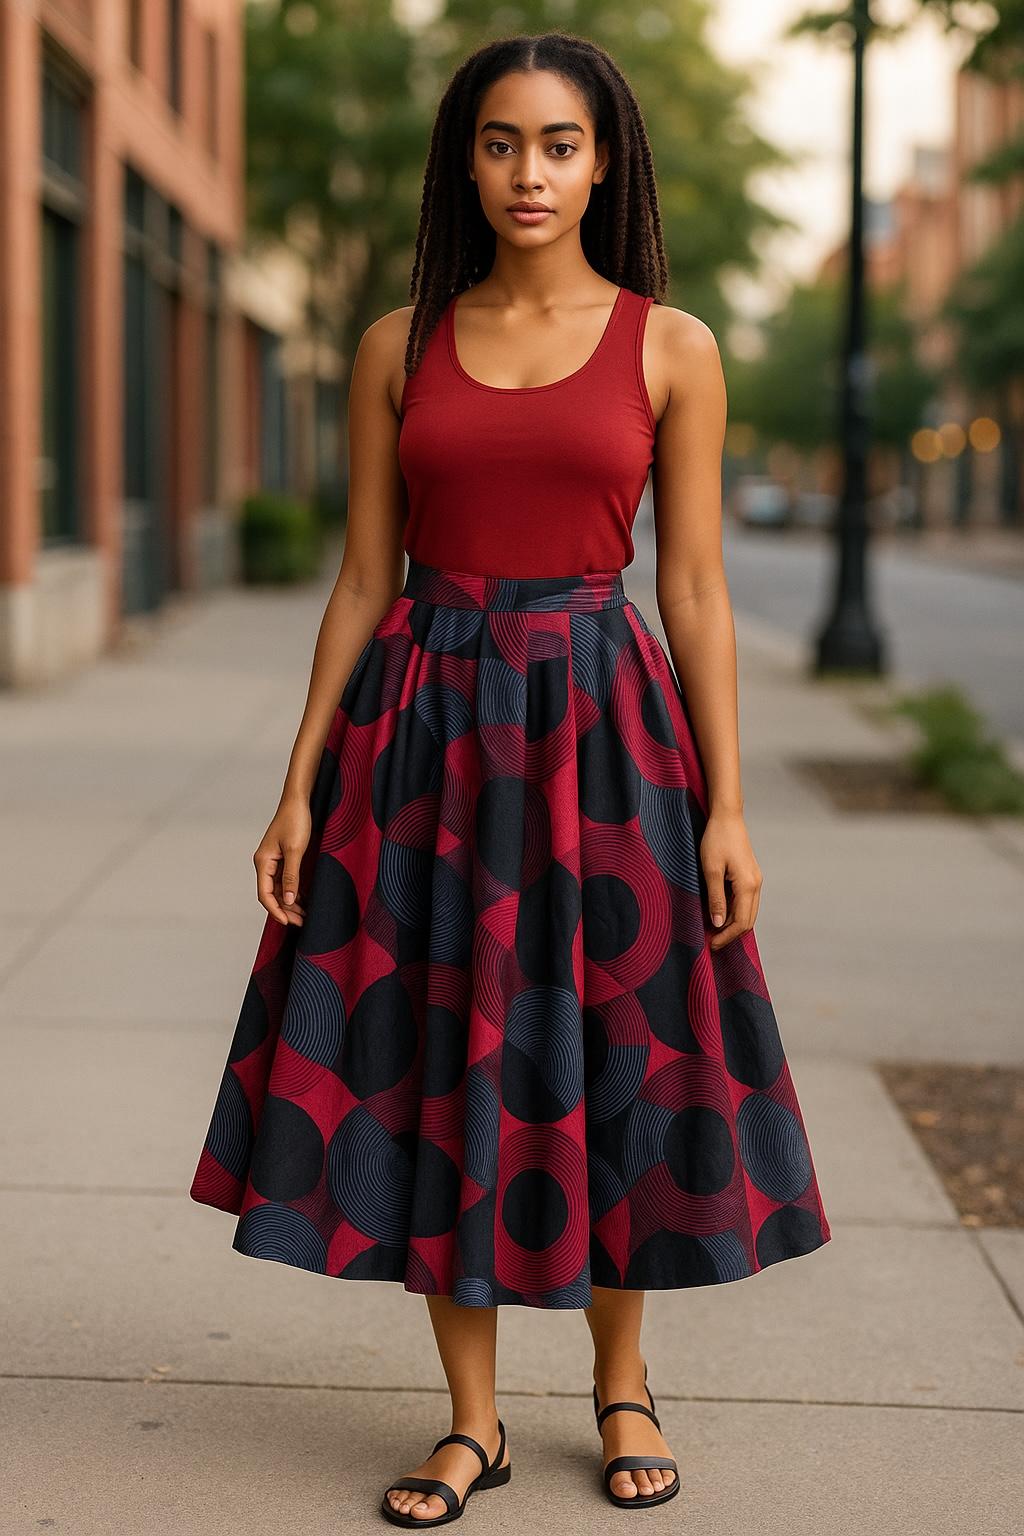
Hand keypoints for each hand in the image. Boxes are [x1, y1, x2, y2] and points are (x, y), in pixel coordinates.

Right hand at [253, 794, 311, 925]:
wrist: (298, 801)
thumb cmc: (295, 821)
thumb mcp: (295, 850)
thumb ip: (291, 876)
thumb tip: (289, 900)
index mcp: (263, 862)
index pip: (265, 894)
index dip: (275, 910)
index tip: (288, 923)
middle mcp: (265, 863)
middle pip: (272, 894)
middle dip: (285, 910)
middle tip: (301, 922)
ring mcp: (274, 861)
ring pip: (279, 889)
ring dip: (290, 902)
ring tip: (305, 915)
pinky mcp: (284, 858)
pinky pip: (286, 880)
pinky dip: (294, 891)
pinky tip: (304, 900)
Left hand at [699, 808, 762, 949]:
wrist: (727, 817)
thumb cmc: (716, 839)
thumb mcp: (710, 870)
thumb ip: (715, 898)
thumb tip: (717, 924)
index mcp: (747, 885)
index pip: (741, 922)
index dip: (726, 936)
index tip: (710, 944)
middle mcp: (756, 885)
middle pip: (748, 920)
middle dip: (731, 934)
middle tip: (711, 941)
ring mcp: (755, 880)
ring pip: (748, 912)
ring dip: (732, 924)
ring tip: (713, 930)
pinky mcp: (750, 876)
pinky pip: (746, 901)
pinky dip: (735, 912)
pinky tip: (720, 913)